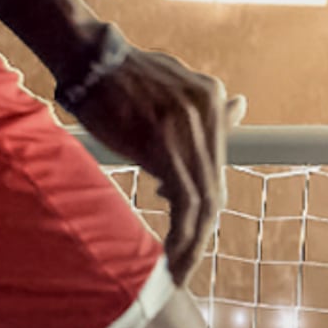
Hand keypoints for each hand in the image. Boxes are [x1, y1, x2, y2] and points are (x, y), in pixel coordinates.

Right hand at [71, 46, 238, 284]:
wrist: (87, 58)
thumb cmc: (120, 79)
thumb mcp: (174, 86)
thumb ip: (206, 109)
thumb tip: (241, 107)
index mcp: (213, 100)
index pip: (216, 173)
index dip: (204, 212)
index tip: (190, 239)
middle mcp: (208, 112)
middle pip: (214, 191)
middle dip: (202, 235)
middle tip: (185, 266)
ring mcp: (188, 127)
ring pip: (203, 201)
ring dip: (192, 243)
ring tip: (177, 269)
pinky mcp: (164, 143)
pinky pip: (184, 200)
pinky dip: (180, 233)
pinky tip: (170, 253)